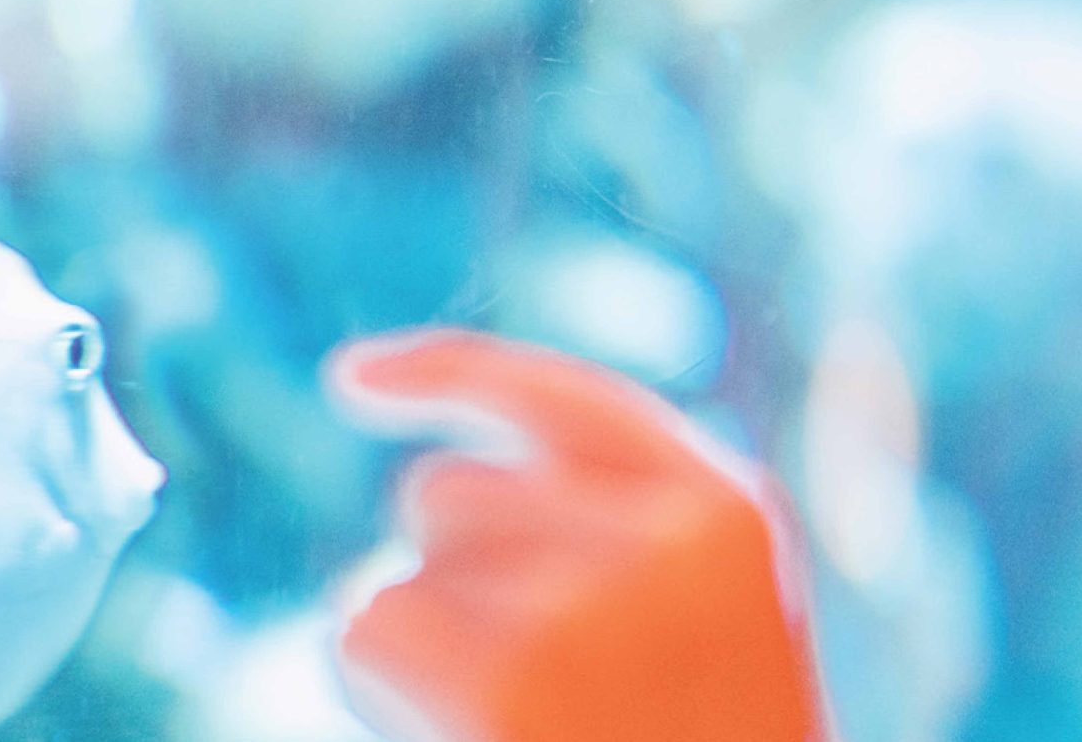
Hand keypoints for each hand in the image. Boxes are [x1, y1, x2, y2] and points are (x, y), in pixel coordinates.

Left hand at [327, 330, 824, 741]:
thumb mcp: (706, 622)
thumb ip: (622, 531)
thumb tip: (432, 477)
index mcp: (730, 512)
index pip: (565, 400)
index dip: (448, 375)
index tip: (351, 380)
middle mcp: (668, 532)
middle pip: (452, 489)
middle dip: (449, 576)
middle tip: (524, 689)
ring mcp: (591, 596)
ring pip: (404, 570)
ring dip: (422, 647)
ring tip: (511, 724)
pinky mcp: (510, 670)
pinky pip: (365, 631)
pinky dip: (379, 693)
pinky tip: (461, 736)